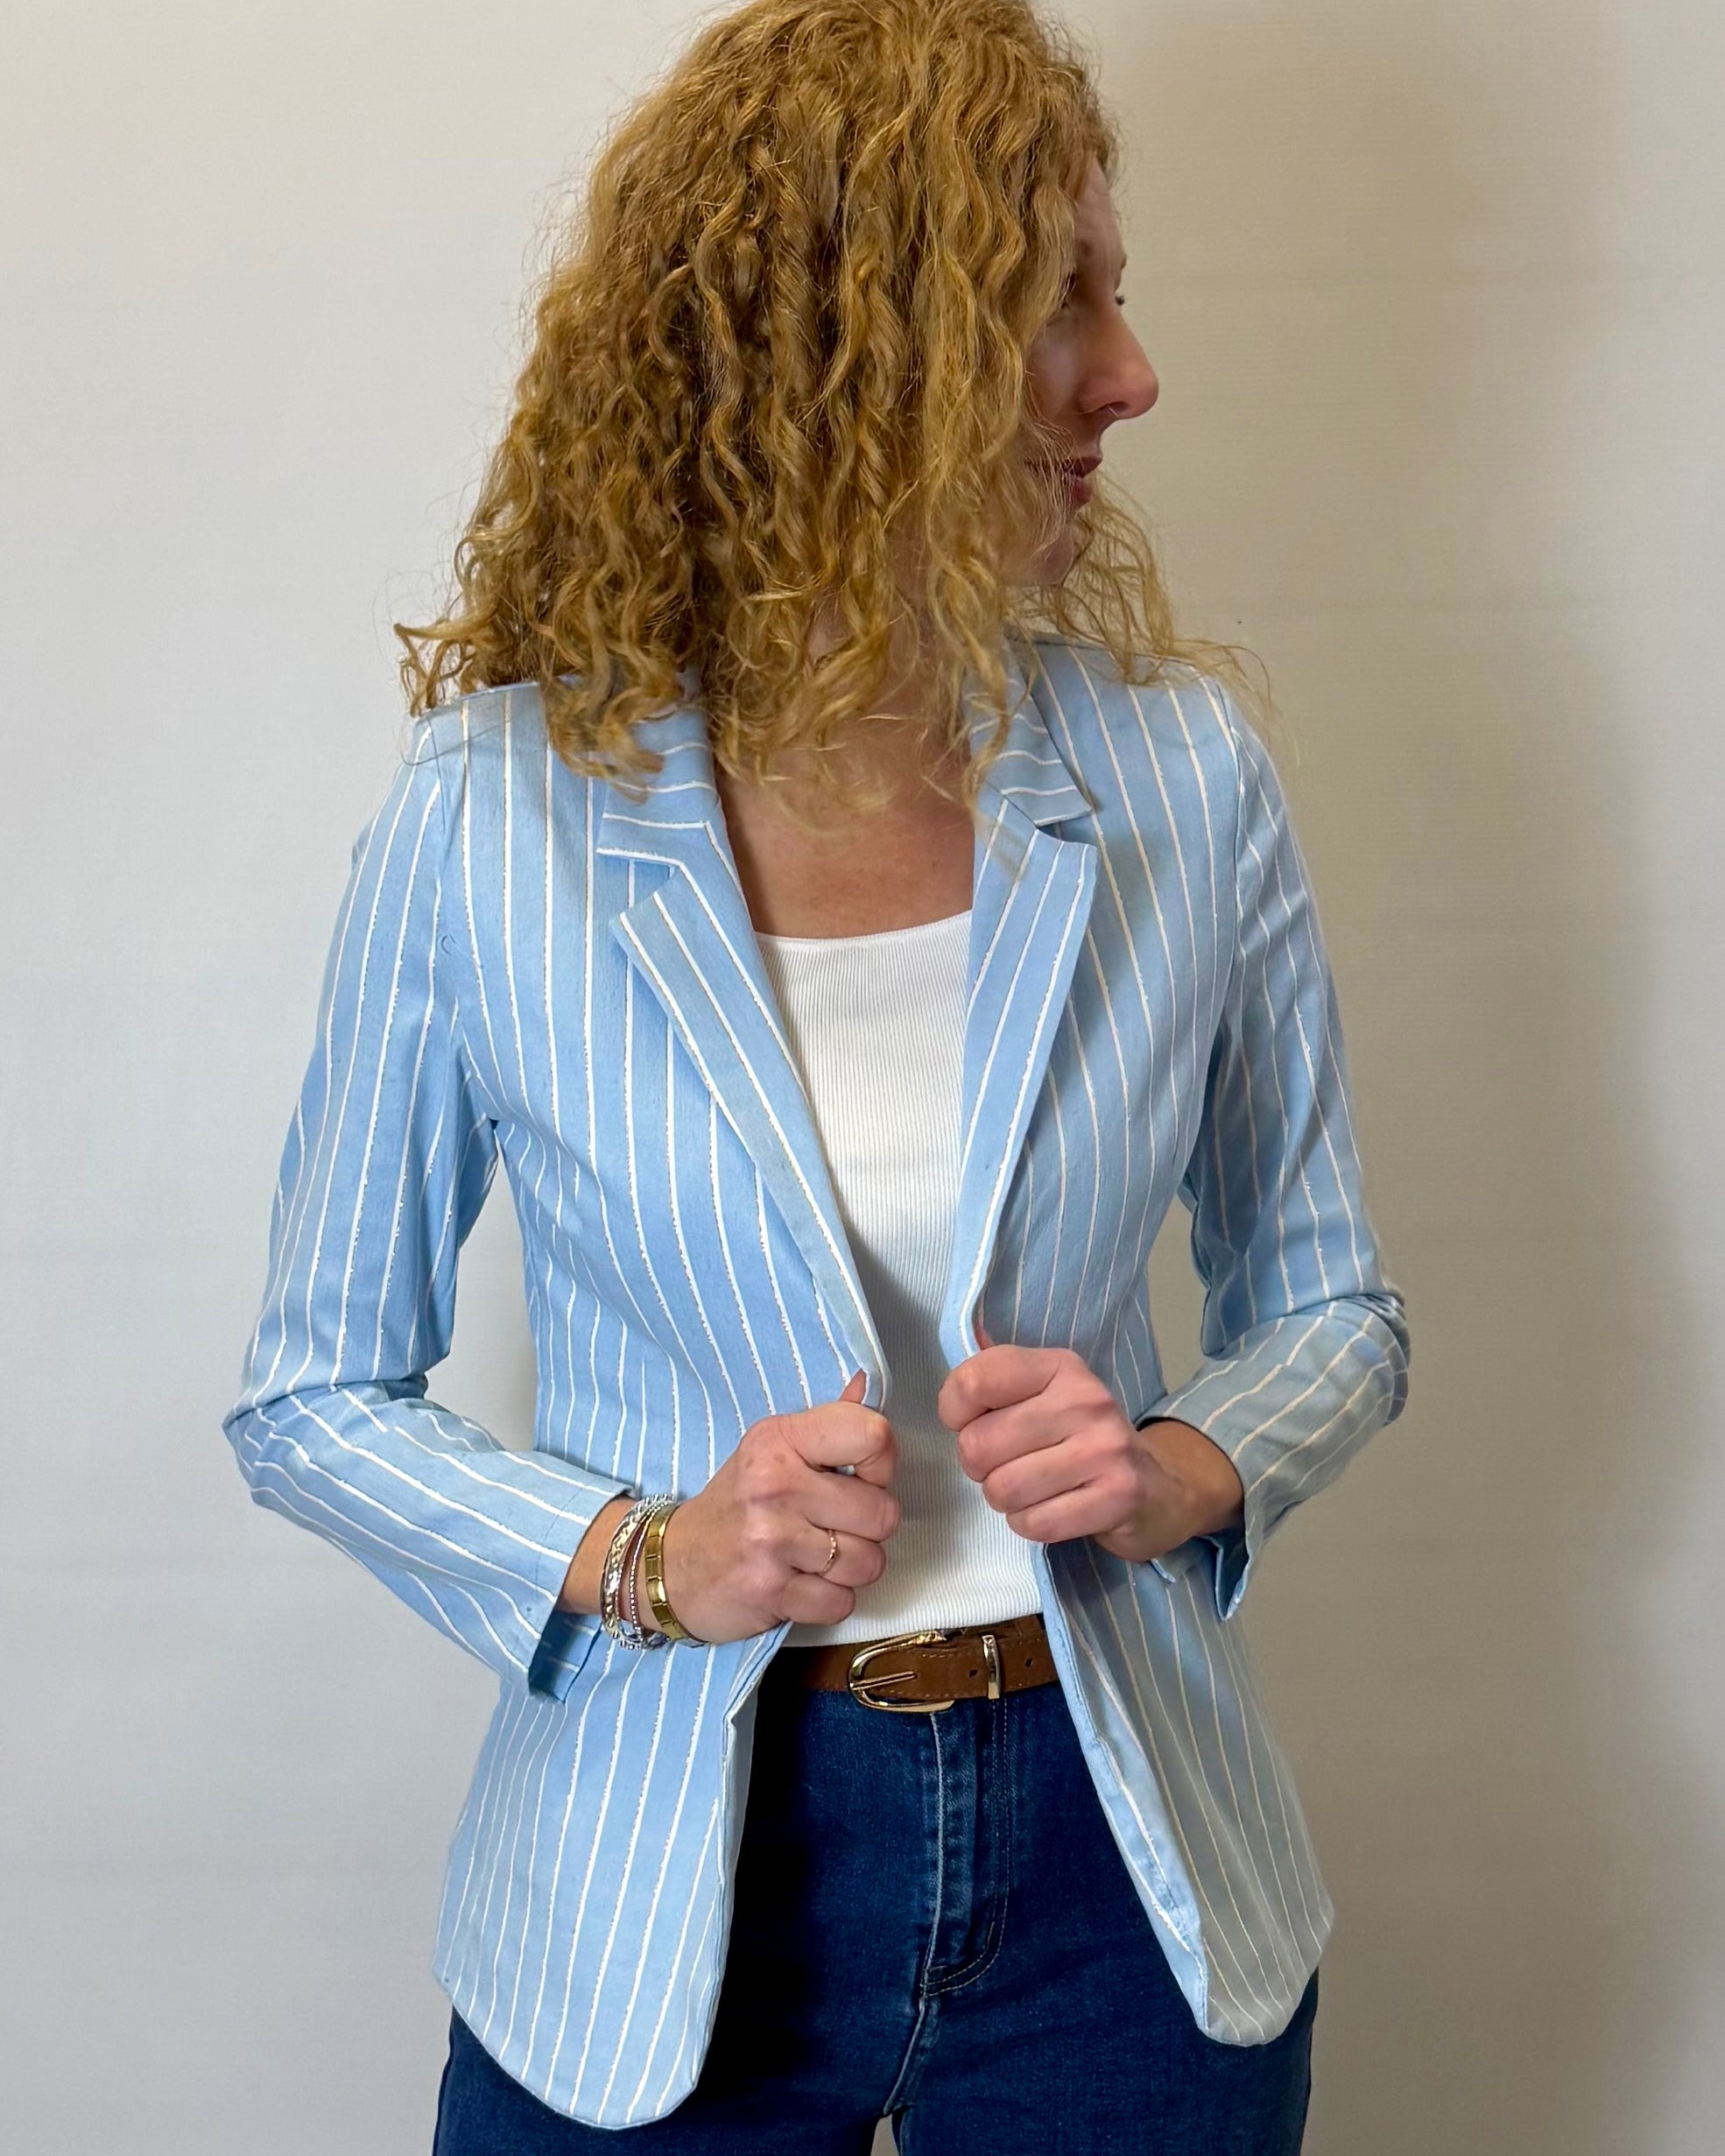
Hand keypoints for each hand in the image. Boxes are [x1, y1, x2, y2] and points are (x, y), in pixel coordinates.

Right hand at [652, 1372, 900, 1642]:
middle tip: (834, 1527)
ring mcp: (771, 1540)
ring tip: (816, 1558)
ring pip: (869, 1563)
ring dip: (850, 1568)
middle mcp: (775, 1484)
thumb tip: (864, 1383)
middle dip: (868, 1529)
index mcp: (780, 1439)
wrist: (672, 1564)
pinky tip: (801, 1584)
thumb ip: (826, 1423)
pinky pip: (843, 1603)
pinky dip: (829, 1601)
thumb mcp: (772, 1450)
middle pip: (882, 1512)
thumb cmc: (736, 1504)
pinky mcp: (770, 1590)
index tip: (860, 1478)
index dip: (882, 1464)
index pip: (874, 1435)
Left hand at [936, 1319, 1243, 1563]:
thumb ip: (999, 1372)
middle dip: (981, 1468)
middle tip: (1008, 1466)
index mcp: (1060, 1366)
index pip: (973, 1382)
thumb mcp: (1046, 1392)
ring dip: (1006, 1500)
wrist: (1160, 1485)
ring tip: (1032, 1489)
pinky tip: (1052, 1509)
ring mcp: (1105, 1449)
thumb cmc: (1083, 1437)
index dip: (955, 1412)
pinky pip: (1035, 1522)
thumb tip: (966, 1330)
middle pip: (978, 1446)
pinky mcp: (1118, 1497)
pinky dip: (1030, 1524)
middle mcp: (1085, 1400)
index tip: (972, 1422)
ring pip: (1003, 1489)